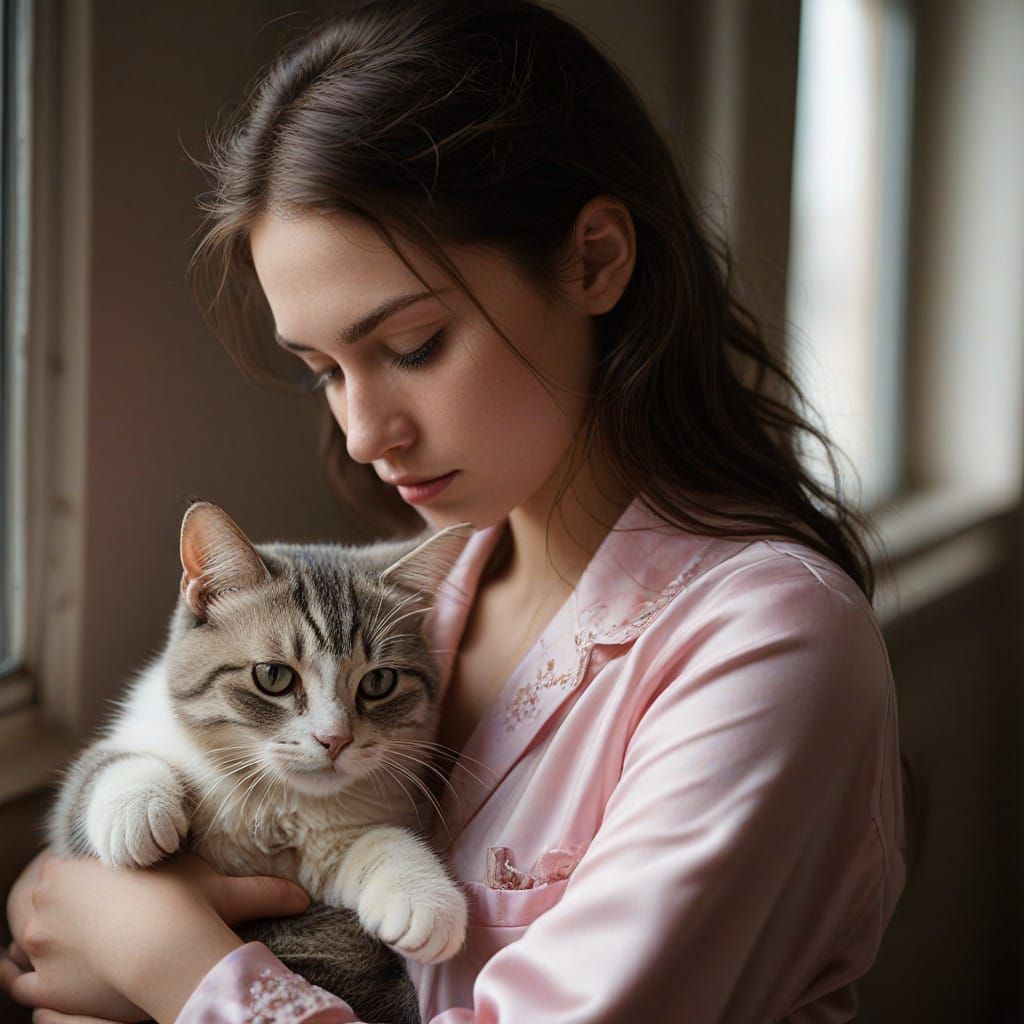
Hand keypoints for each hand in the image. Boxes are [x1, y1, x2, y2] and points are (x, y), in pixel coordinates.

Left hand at [3, 849, 309, 1023]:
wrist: (165, 957)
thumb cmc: (184, 913)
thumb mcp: (218, 890)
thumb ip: (261, 888)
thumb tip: (305, 895)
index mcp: (77, 864)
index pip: (62, 862)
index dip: (80, 872)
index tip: (97, 882)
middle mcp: (47, 899)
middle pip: (35, 896)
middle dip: (57, 903)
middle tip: (84, 913)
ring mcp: (38, 942)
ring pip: (24, 935)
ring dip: (41, 938)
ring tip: (65, 942)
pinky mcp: (38, 984)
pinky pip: (19, 981)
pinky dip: (29, 979)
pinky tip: (46, 978)